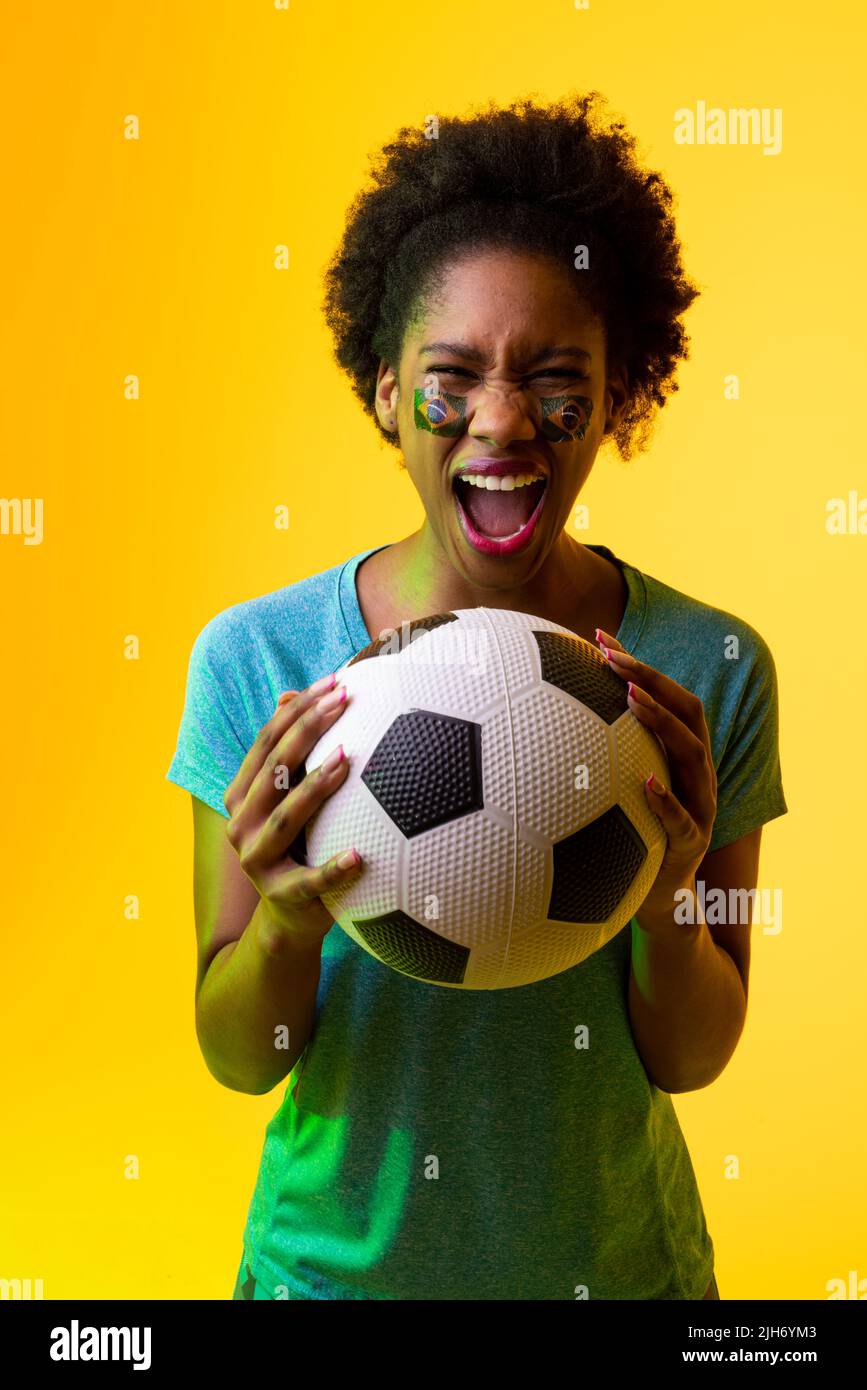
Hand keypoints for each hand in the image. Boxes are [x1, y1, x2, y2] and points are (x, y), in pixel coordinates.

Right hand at [222, 672, 362, 948]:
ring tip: (347, 760)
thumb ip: (292, 754)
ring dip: (314, 788)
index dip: (298, 710)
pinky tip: (359, 855)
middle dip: (307, 731)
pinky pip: (309, 881)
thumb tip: (291, 694)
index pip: (267, 742)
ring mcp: (256, 860)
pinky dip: (332, 868)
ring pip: (284, 819)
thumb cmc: (300, 842)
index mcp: (243, 794)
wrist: (289, 916)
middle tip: (343, 702)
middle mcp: (241, 823)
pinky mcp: (281, 895)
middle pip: (273, 770)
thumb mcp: (291, 797)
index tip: (334, 682)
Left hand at [595, 628, 716, 930]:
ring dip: (662, 722)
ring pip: (694, 755)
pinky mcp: (691, 844)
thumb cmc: (630, 838)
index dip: (640, 663)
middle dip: (653, 678)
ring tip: (629, 700)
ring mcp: (700, 806)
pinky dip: (665, 798)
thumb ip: (594, 756)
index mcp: (678, 754)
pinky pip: (684, 819)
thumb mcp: (614, 793)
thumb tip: (533, 720)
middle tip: (614, 659)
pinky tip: (642, 782)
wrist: (658, 900)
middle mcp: (696, 772)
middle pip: (689, 711)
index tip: (600, 636)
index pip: (669, 695)